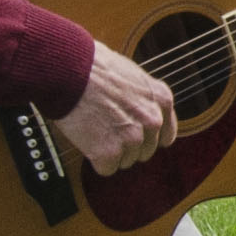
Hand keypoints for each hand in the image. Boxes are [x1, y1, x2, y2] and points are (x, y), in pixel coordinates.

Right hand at [54, 44, 181, 174]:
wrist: (69, 70)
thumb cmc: (93, 66)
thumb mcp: (131, 75)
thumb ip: (143, 98)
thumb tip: (140, 111)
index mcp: (161, 99)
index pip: (166, 135)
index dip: (146, 137)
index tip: (133, 135)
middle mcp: (152, 120)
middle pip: (145, 151)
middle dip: (126, 145)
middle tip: (106, 128)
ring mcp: (132, 138)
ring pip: (126, 161)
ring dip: (110, 151)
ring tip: (94, 128)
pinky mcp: (110, 152)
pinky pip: (107, 169)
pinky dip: (95, 159)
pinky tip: (87, 139)